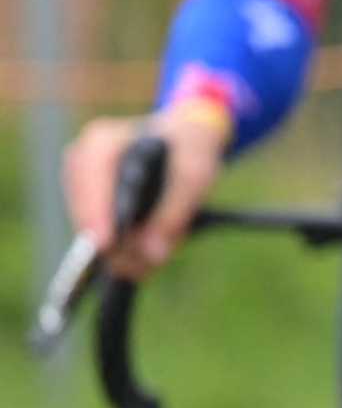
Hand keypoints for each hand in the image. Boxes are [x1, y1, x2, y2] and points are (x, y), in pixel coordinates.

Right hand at [63, 106, 228, 280]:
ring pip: (90, 231)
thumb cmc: (188, 152)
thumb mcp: (194, 175)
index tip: (104, 244)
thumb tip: (152, 254)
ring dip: (119, 250)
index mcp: (103, 142)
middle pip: (85, 213)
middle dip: (112, 242)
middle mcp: (83, 163)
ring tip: (146, 262)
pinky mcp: (90, 209)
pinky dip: (121, 249)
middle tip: (138, 265)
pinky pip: (100, 237)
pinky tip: (141, 259)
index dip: (95, 213)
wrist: (185, 142)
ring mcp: (82, 187)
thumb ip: (175, 212)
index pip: (90, 179)